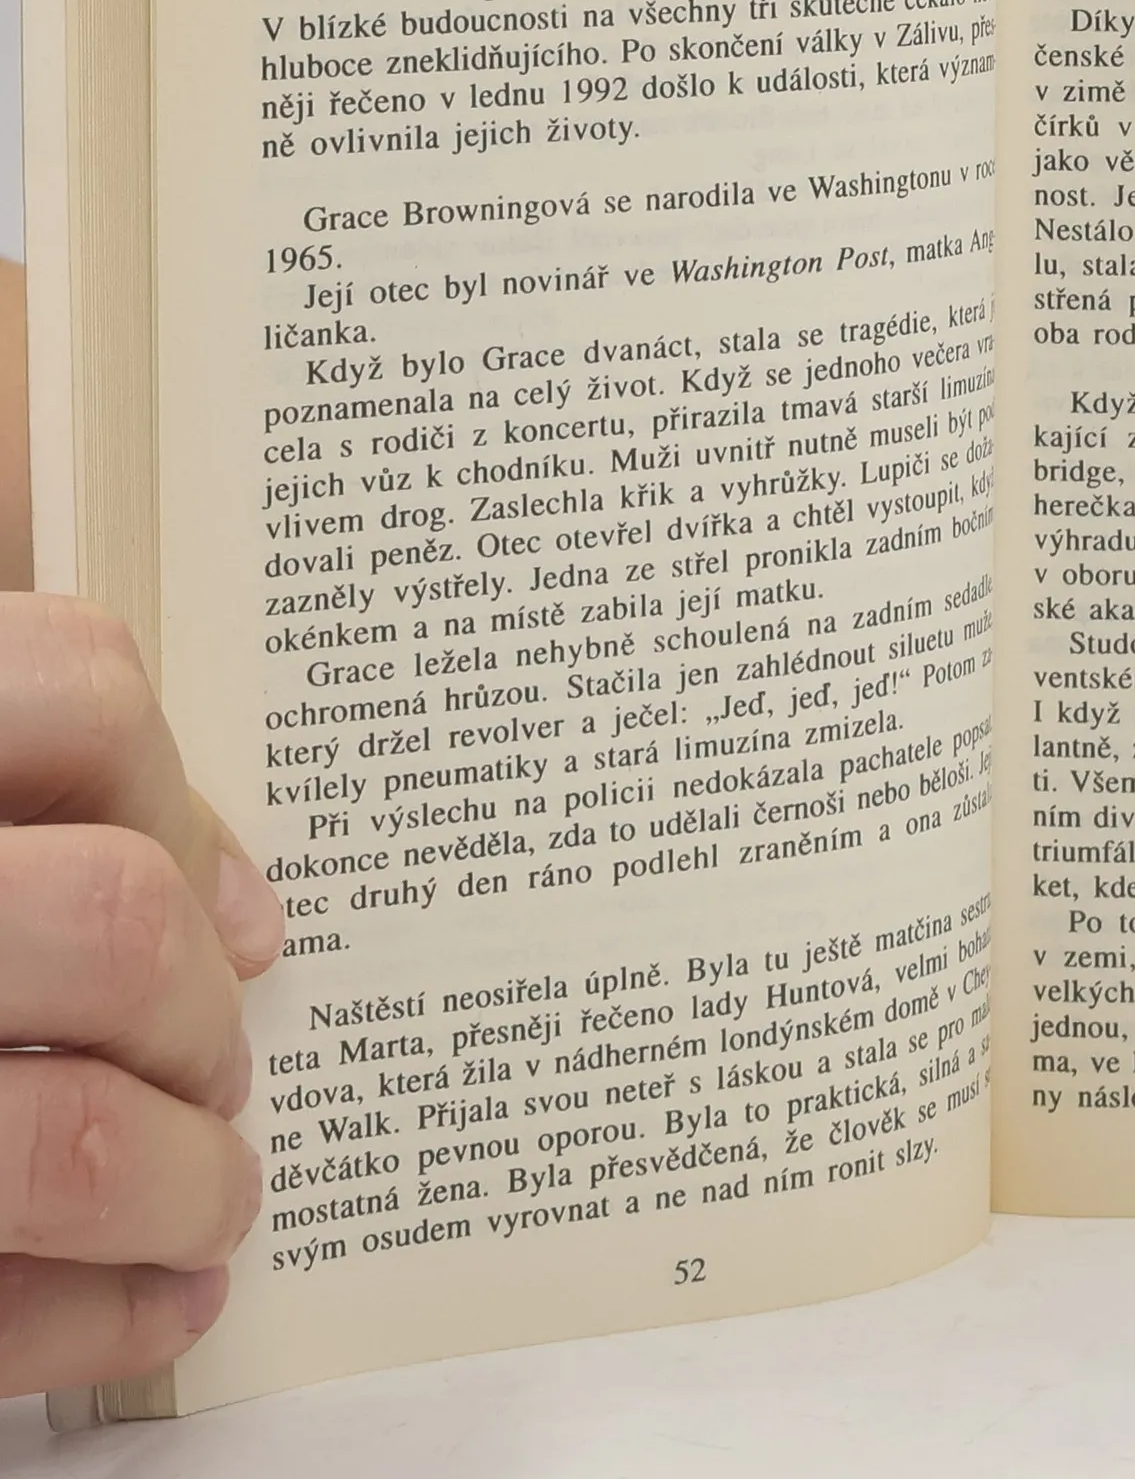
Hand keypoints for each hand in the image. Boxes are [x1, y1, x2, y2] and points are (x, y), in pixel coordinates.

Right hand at [0, 593, 283, 1396]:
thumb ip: (27, 823)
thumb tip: (237, 918)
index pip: (78, 691)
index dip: (177, 799)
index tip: (215, 899)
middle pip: (114, 918)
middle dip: (199, 1014)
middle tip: (212, 1068)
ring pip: (69, 1137)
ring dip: (182, 1184)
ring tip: (206, 1200)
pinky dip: (103, 1312)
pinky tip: (148, 1303)